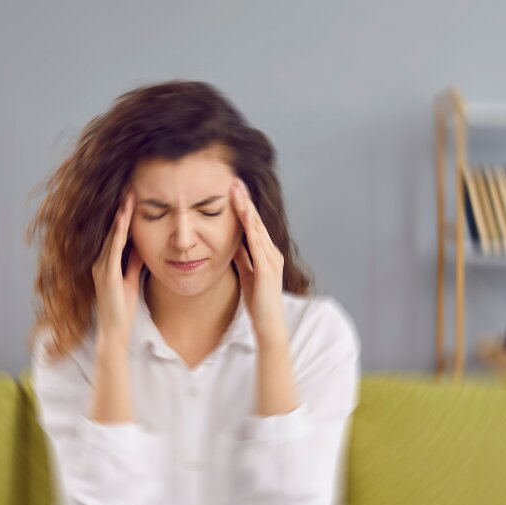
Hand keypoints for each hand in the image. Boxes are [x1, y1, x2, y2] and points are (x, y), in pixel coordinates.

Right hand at [92, 189, 143, 347]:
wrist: (114, 331)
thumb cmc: (122, 309)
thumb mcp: (131, 279)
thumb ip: (133, 263)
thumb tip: (140, 247)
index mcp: (105, 262)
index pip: (116, 234)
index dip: (123, 216)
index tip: (132, 197)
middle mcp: (100, 261)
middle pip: (111, 229)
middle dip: (120, 209)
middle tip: (129, 187)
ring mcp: (101, 266)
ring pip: (112, 234)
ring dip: (120, 215)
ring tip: (128, 195)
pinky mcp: (106, 273)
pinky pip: (113, 248)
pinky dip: (118, 231)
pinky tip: (123, 218)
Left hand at [231, 178, 287, 346]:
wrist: (268, 323)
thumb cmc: (258, 302)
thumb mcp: (247, 273)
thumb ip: (243, 257)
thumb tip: (233, 242)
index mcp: (267, 254)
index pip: (254, 225)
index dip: (244, 207)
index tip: (234, 190)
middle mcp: (272, 253)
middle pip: (256, 221)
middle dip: (245, 200)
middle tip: (234, 180)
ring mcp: (271, 260)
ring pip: (257, 228)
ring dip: (246, 208)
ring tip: (236, 190)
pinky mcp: (266, 269)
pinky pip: (257, 243)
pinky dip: (250, 227)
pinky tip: (244, 213)